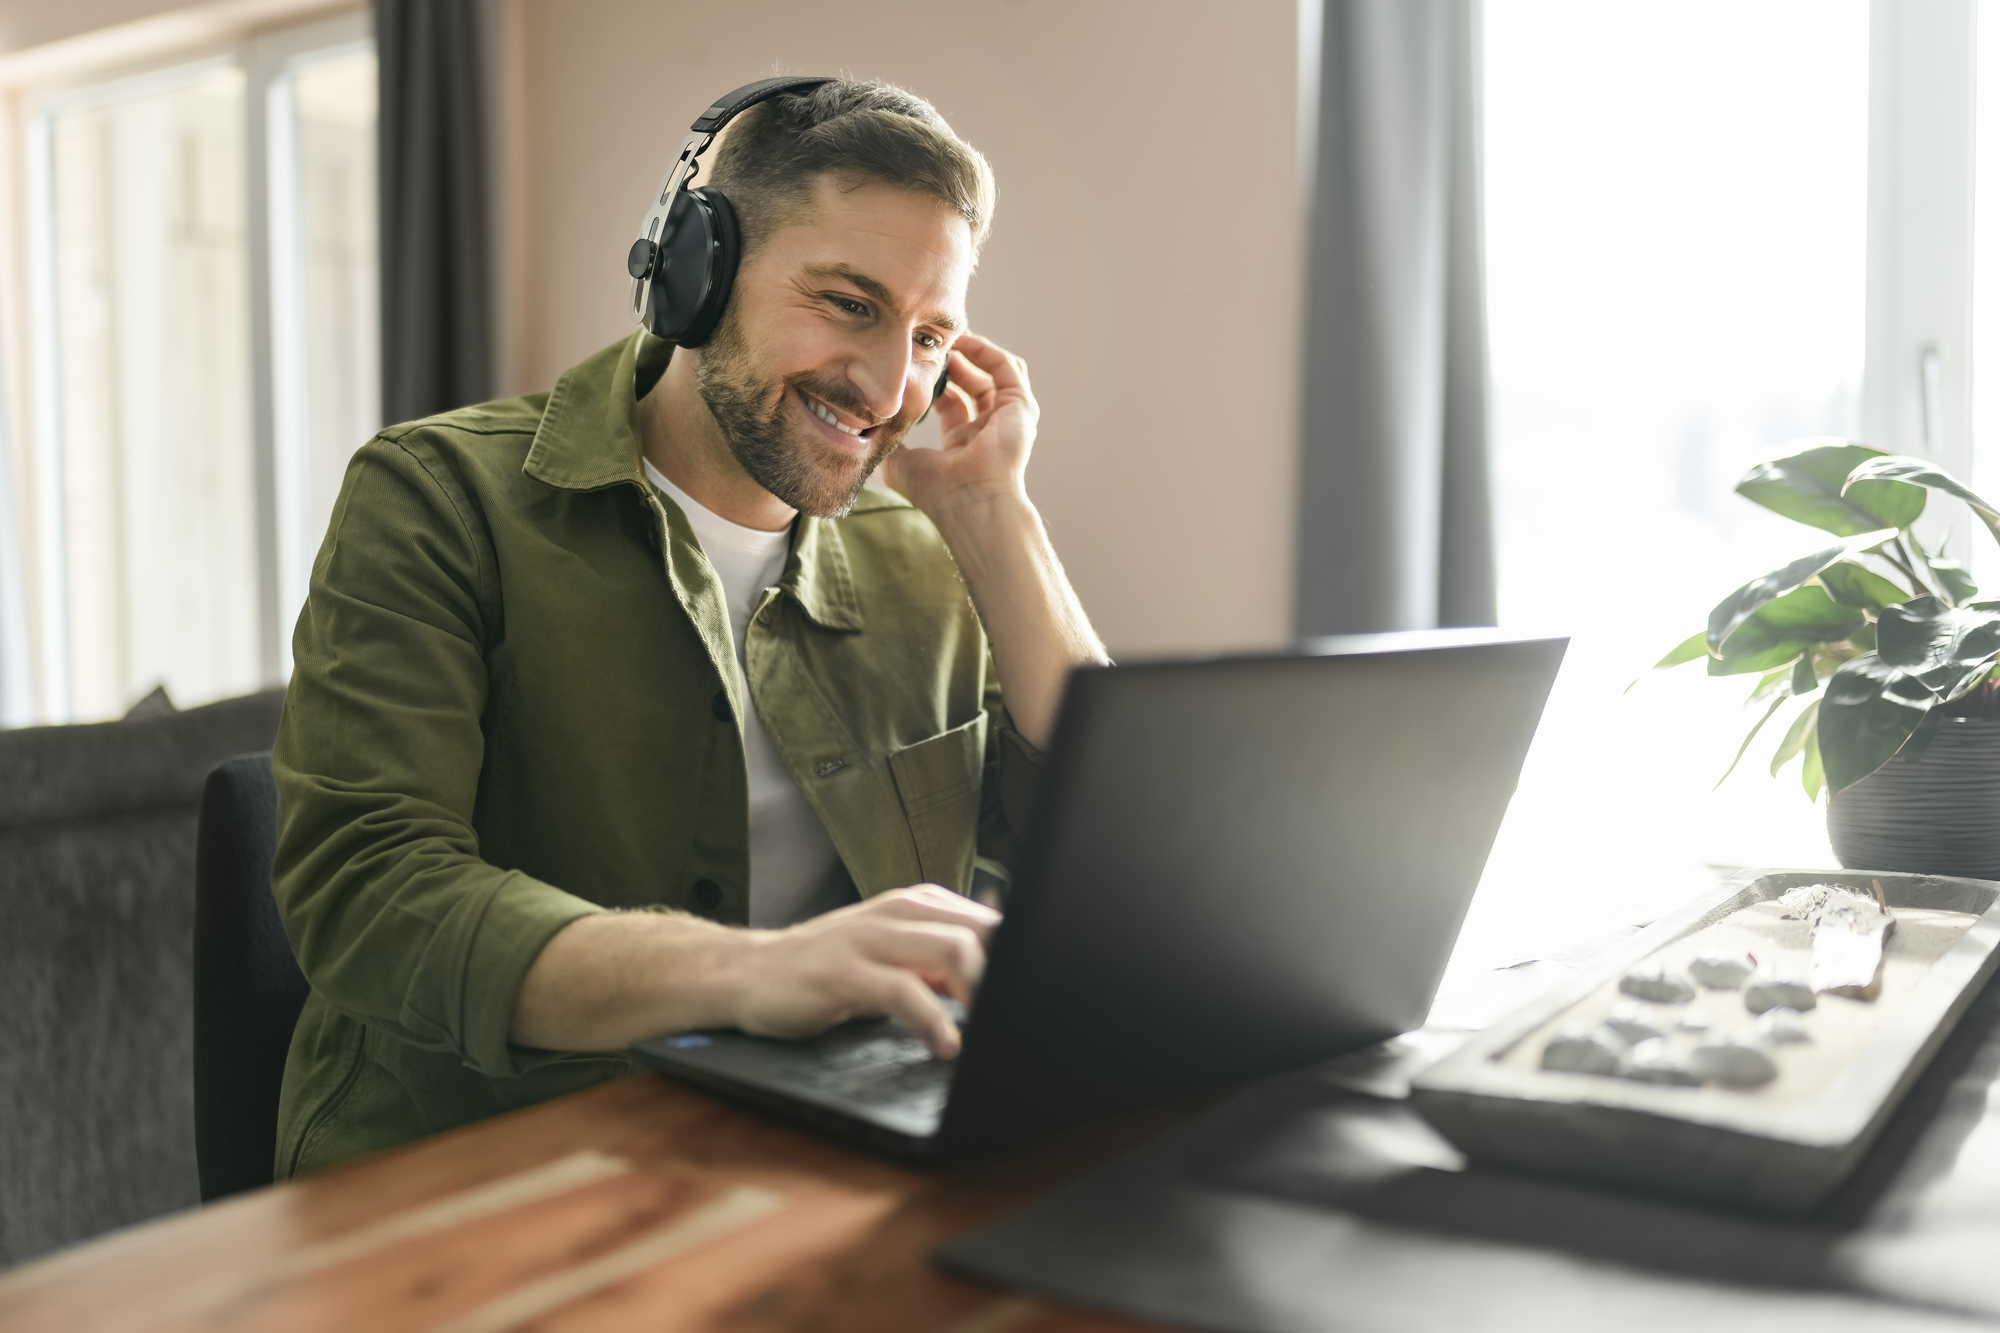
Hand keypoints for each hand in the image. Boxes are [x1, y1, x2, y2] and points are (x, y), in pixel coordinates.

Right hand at [727, 885, 999, 1055]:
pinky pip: (902, 990)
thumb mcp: (891, 957)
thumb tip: (998, 984)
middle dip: (1007, 977)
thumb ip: (940, 965)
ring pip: (950, 951)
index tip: (1034, 995)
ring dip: (980, 994)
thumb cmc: (825, 969)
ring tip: (990, 1032)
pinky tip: (945, 1046)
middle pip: (980, 933)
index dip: (1019, 956)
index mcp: (916, 906)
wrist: (745, 972)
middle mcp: (897, 913)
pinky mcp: (842, 971)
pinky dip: (933, 1020)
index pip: (988, 921)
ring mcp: (868, 938)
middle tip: (1017, 1017)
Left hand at [880, 332, 1037, 521]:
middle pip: (973, 384)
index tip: (914, 363)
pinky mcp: (1020, 407)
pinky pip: (1006, 368)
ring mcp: (1007, 419)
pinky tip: (963, 341)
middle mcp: (987, 430)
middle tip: (930, 344)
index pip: (951, 403)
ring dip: (972, 352)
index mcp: (962, 443)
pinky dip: (985, 351)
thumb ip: (889, 442)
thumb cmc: (938, 491)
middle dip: (953, 362)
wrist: (969, 503)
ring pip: (993, 373)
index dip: (934, 381)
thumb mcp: (900, 463)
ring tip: (948, 336)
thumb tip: (867, 426)